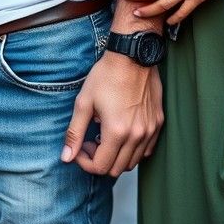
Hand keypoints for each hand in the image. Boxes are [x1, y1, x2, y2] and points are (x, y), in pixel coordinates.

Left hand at [61, 52, 163, 177]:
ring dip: (117, 156)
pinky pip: (147, 150)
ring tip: (107, 135)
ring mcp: (150, 130)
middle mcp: (136, 135)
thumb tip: (66, 157)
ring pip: (133, 162)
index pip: (100, 167)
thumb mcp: (84, 102)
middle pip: (117, 169)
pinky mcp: (158, 123)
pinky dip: (134, 149)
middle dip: (100, 160)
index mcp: (116, 132)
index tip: (81, 147)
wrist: (132, 55)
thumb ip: (74, 133)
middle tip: (92, 140)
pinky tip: (123, 132)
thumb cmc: (107, 75)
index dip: (85, 162)